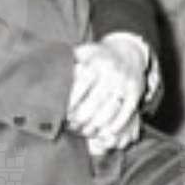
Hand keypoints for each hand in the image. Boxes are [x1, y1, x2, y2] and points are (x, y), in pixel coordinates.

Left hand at [66, 37, 145, 152]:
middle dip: (81, 118)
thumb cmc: (98, 57)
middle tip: (73, 127)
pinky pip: (126, 112)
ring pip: (109, 110)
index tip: (63, 113)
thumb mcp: (83, 52)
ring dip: (96, 125)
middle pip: (94, 102)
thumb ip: (68, 62)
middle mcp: (111, 71)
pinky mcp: (135, 92)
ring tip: (86, 132)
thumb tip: (49, 74)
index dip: (71, 102)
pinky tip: (106, 132)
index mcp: (95, 61)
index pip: (80, 85)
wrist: (128, 52)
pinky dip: (116, 124)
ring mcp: (124, 82)